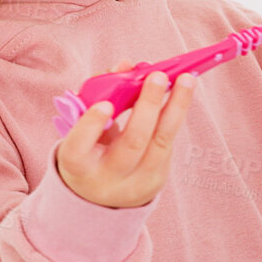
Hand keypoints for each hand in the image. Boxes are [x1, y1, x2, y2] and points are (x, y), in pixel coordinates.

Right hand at [55, 70, 195, 207]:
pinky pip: (168, 142)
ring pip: (160, 143)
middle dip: (147, 106)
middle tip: (157, 77)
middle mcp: (105, 178)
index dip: (91, 126)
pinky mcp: (157, 179)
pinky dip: (175, 115)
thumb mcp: (80, 130)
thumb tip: (126, 66)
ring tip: (186, 79)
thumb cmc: (88, 150)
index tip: (104, 105)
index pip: (78, 148)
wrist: (100, 195)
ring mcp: (135, 182)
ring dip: (176, 107)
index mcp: (76, 165)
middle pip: (131, 143)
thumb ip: (96, 96)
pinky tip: (182, 94)